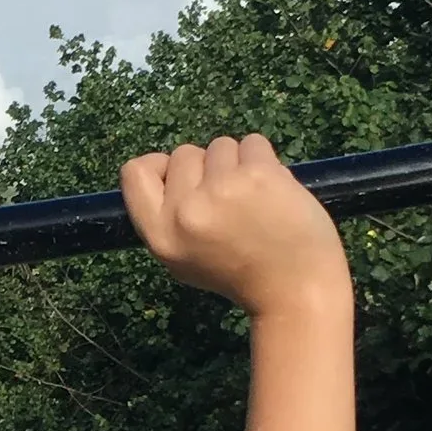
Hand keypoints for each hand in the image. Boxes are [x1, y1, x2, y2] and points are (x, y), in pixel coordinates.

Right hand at [120, 134, 348, 316]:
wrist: (296, 288)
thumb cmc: (241, 275)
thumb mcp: (184, 259)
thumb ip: (169, 216)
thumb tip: (168, 168)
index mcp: (160, 235)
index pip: (135, 172)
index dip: (159, 166)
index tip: (184, 180)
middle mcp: (185, 211)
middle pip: (183, 153)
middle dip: (206, 168)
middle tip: (229, 201)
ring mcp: (221, 189)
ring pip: (220, 145)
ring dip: (237, 162)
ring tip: (253, 197)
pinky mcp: (257, 174)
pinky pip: (253, 142)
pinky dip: (263, 159)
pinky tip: (271, 188)